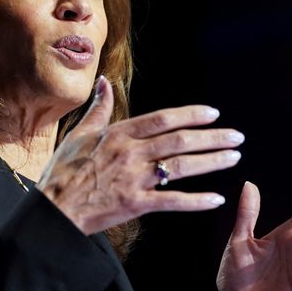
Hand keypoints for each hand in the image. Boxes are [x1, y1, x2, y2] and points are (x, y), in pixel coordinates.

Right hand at [37, 75, 243, 234]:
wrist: (55, 209)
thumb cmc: (64, 170)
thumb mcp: (80, 134)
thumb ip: (99, 108)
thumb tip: (104, 81)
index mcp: (119, 134)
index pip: (162, 119)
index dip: (190, 115)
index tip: (213, 113)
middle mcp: (130, 153)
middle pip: (179, 141)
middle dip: (212, 137)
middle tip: (237, 136)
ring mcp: (134, 179)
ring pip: (181, 167)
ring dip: (211, 161)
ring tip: (234, 157)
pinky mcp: (136, 204)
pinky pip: (172, 201)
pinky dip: (195, 201)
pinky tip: (216, 199)